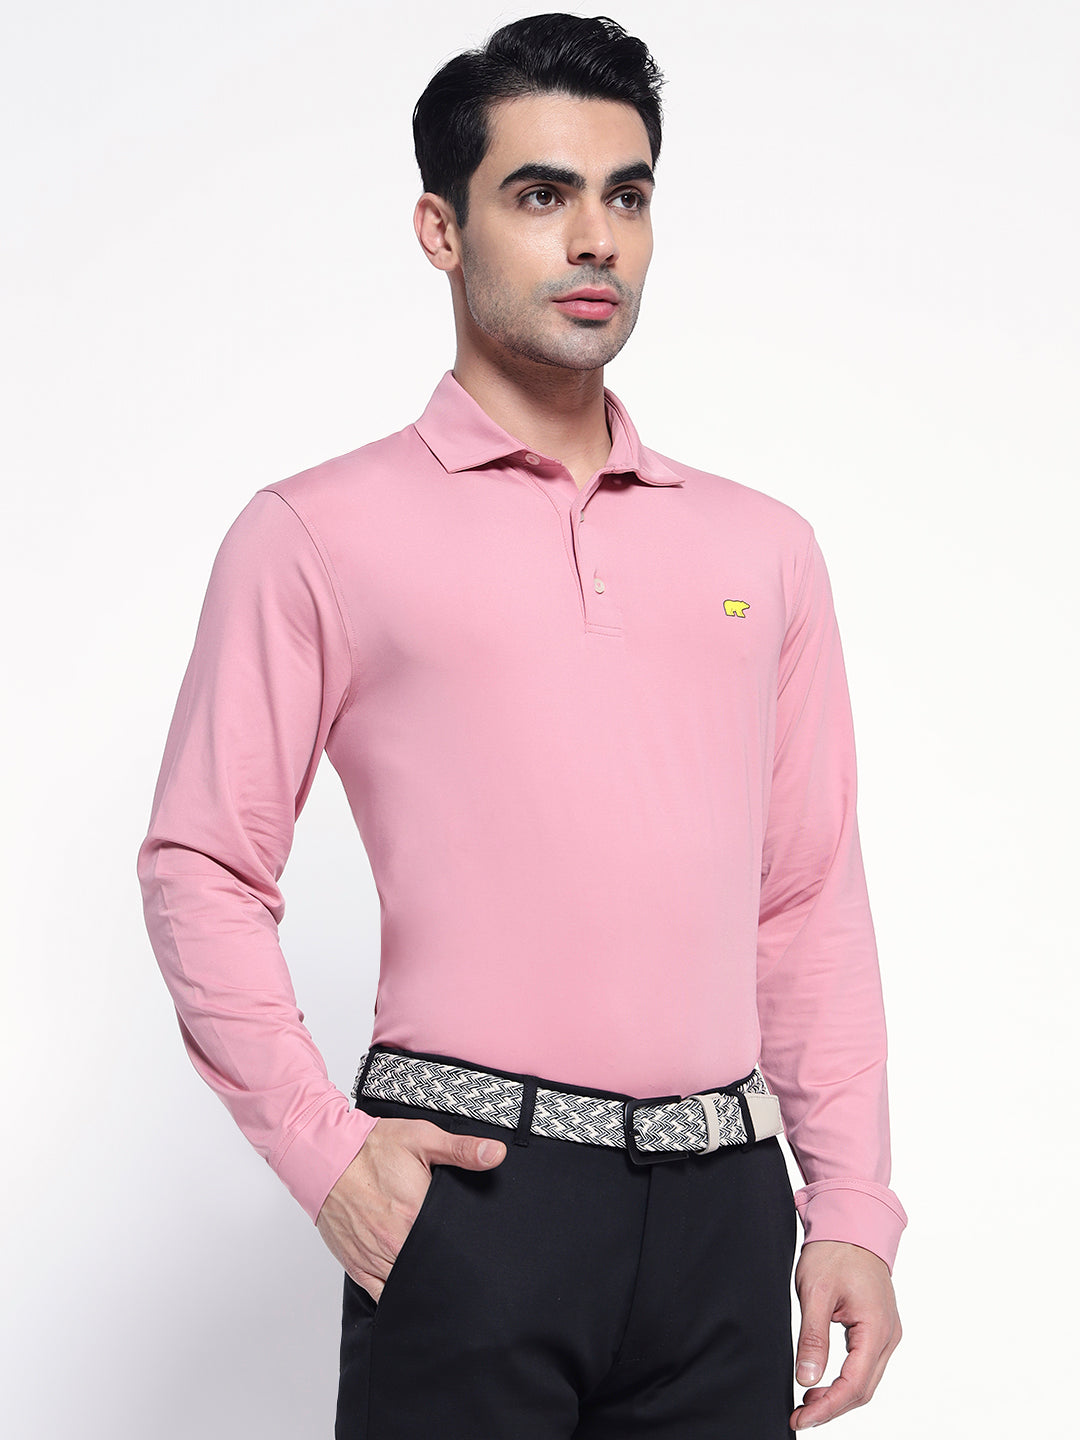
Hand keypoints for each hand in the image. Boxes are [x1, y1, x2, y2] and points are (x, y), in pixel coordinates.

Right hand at [315, 1118, 506, 1301]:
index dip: (466, 1251)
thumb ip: (461, 1150)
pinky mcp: (358, 1266)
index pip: (452, 1246)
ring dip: (425, 1284)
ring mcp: (375, 1258)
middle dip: (448, 1269)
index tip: (477, 1251)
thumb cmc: (371, 1147)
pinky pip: (382, 1295)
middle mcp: (396, 1242)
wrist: (326, 1156)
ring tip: (443, 1281)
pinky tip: (412, 1291)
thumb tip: (495, 1155)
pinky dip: (398, 1297)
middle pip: (432, 1268)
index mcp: (416, 1214)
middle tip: (464, 1269)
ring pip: (409, 1286)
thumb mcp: (421, 1138)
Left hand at [790, 1239, 901, 1429]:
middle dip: (832, 1408)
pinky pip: (866, 1365)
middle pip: (863, 1390)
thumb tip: (807, 1379)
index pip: (854, 1385)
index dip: (827, 1407)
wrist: (852, 1222)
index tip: (801, 1417)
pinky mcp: (879, 1328)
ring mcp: (887, 1332)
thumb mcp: (815, 1292)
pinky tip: (824, 1382)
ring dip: (839, 1397)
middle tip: (800, 1415)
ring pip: (866, 1380)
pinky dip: (846, 1380)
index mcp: (876, 1328)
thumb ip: (813, 1338)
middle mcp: (888, 1335)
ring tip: (807, 1403)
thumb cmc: (835, 1251)